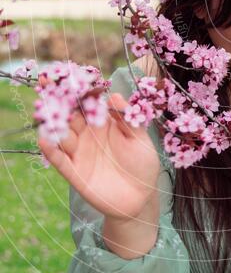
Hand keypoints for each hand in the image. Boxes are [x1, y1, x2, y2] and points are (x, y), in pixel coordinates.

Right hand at [37, 90, 160, 221]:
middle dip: (59, 103)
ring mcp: (79, 153)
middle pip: (70, 116)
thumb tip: (114, 95)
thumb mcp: (139, 138)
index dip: (76, 90)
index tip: (66, 75)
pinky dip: (51, 151)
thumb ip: (127, 118)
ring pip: (62, 136)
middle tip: (49, 89)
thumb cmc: (142, 163)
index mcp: (103, 122)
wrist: (140, 197)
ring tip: (49, 114)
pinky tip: (45, 140)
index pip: (86, 102)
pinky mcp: (74, 172)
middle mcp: (87, 135)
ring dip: (54, 125)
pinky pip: (59, 160)